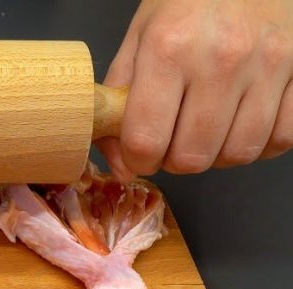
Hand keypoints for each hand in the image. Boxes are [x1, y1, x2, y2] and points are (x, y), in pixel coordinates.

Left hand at [98, 0, 292, 178]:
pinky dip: (259, 144)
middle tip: (173, 139)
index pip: (147, 140)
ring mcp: (267, 64)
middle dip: (175, 160)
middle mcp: (221, 58)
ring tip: (206, 130)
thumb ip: (119, 103)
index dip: (137, 159)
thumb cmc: (187, 3)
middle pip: (193, 156)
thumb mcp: (138, 39)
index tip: (140, 152)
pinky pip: (282, 137)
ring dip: (217, 155)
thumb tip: (123, 165)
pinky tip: (241, 124)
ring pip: (239, 153)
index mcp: (169, 49)